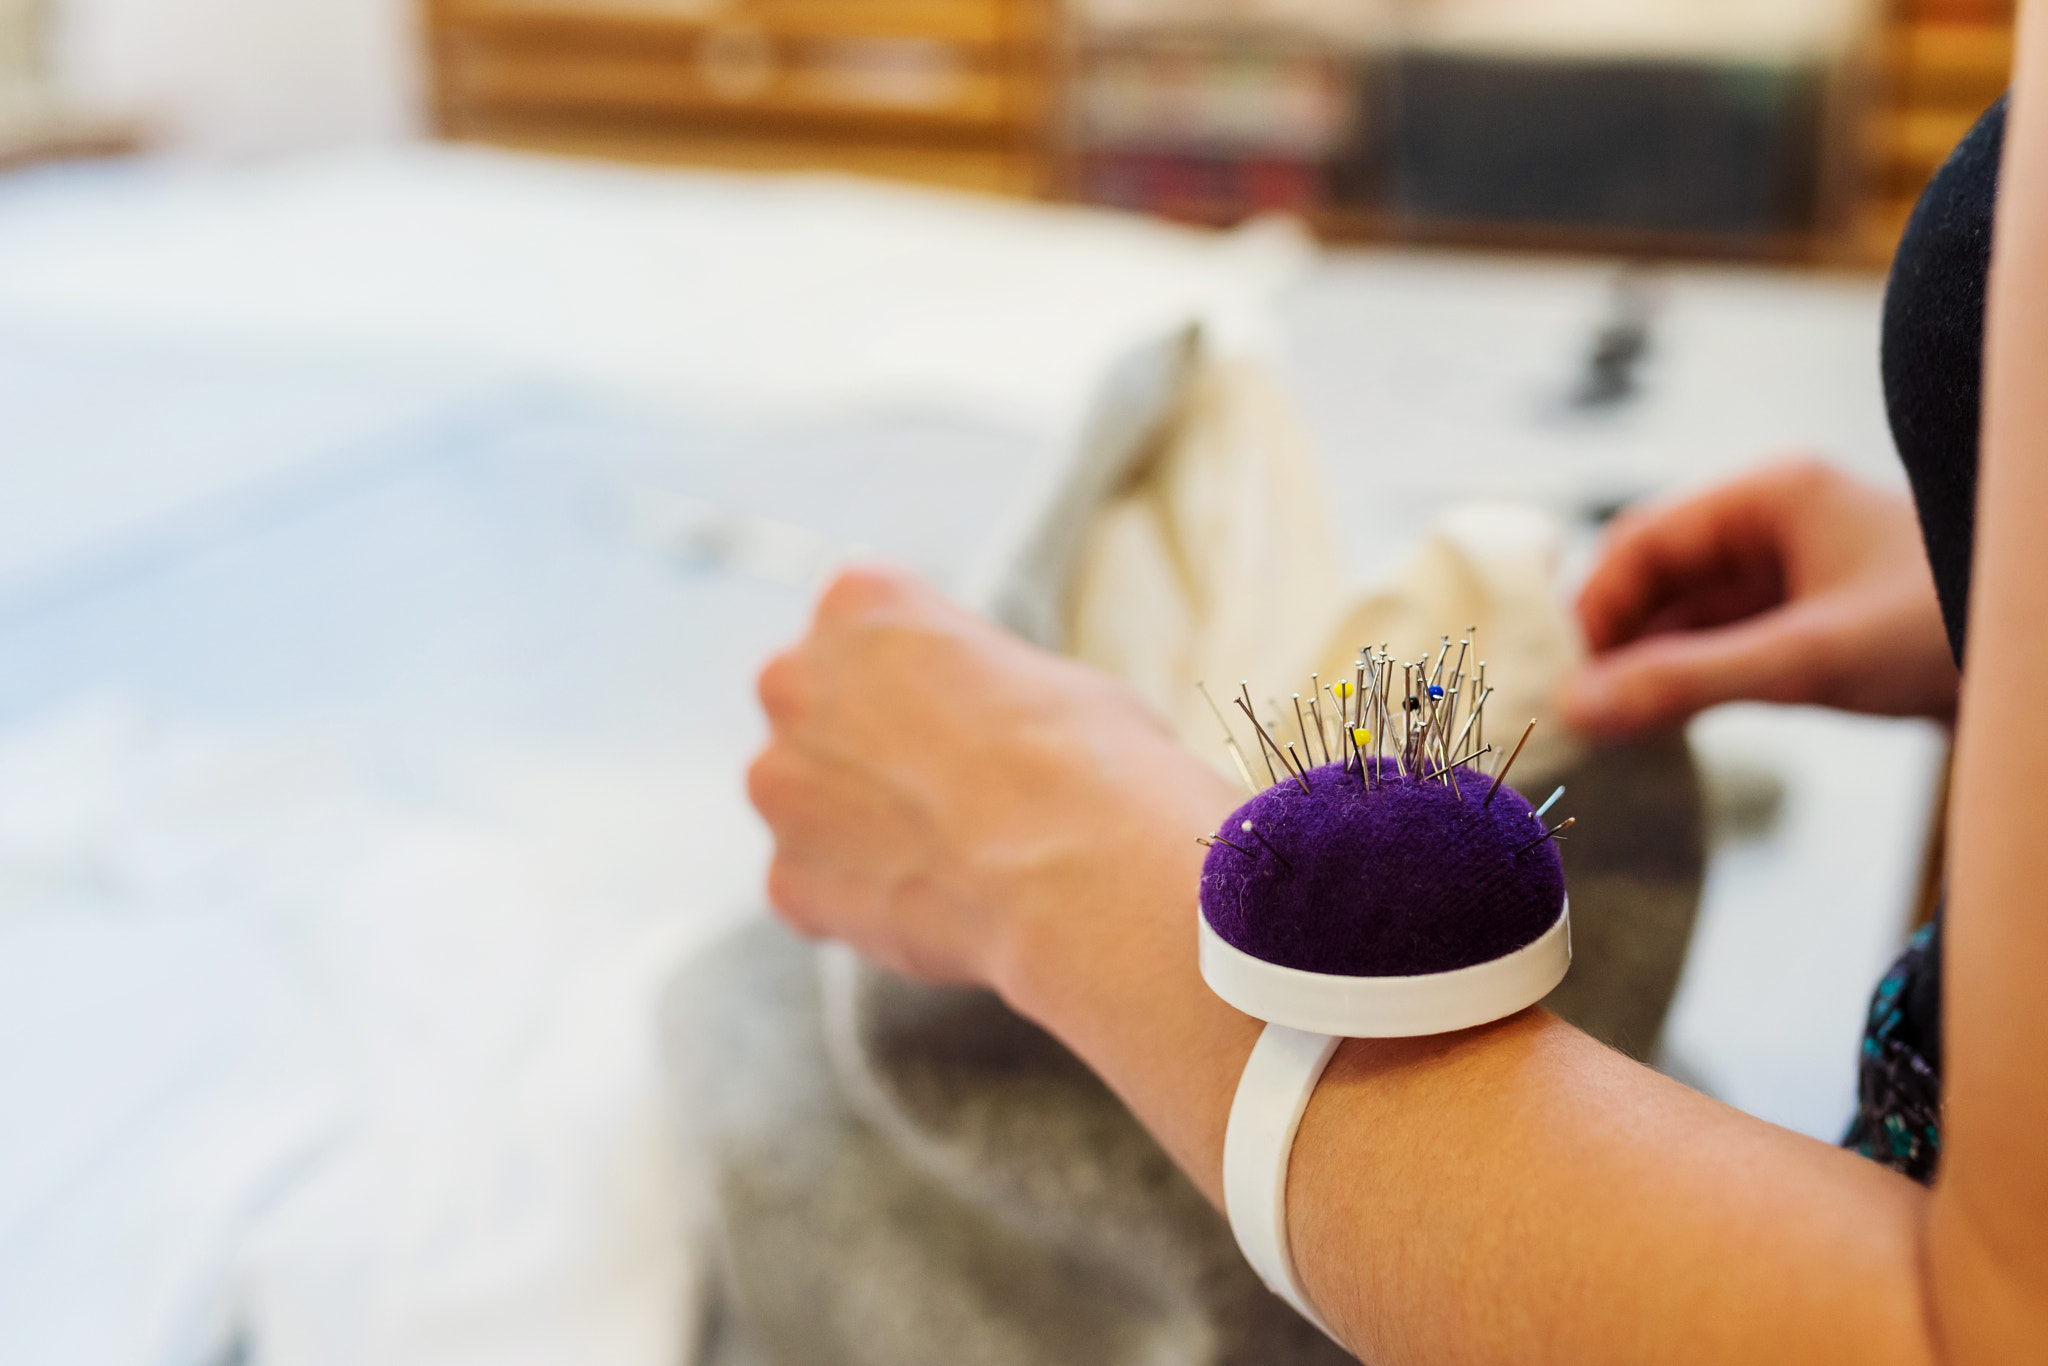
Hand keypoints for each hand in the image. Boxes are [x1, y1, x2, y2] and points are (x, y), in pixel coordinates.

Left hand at [748, 564, 1237, 991]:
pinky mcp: (786, 878)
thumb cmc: (1083, 757)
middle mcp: (793, 680)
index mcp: (858, 601)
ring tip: (945, 853)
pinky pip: (813, 886)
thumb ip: (971, 681)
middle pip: (815, 710)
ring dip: (856, 824)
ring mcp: (779, 783)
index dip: (917, 678)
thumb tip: (980, 716)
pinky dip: (858, 900)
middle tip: (947, 786)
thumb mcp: (1042, 673)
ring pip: (805, 802)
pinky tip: (930, 902)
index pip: (862, 626)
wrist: (1079, 867)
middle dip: (866, 747)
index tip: (955, 712)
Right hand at [1560, 457, 1957, 737]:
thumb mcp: (1806, 659)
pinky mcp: (1805, 618)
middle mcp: (1772, 523)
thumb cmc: (1943, 633)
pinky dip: (1685, 678)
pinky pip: (1719, 641)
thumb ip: (1686, 682)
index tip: (1561, 676)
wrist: (2039, 673)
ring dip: (1645, 665)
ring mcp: (1789, 571)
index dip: (1590, 607)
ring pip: (1683, 614)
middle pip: (1655, 577)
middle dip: (1612, 640)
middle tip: (1577, 710)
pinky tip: (1661, 719)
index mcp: (1768, 496)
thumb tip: (1577, 708)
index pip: (1640, 541)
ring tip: (1612, 726)